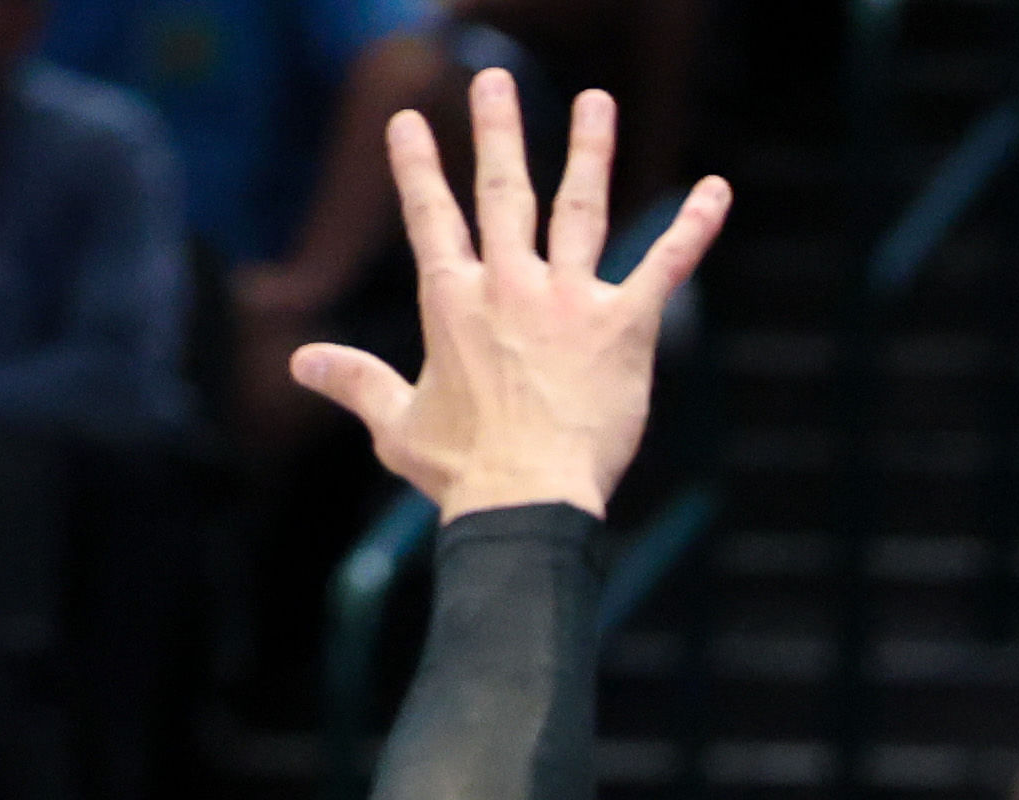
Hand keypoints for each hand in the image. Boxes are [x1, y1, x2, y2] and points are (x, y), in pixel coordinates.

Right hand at [290, 73, 729, 520]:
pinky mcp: (623, 326)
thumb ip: (354, 382)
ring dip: (589, 151)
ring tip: (595, 102)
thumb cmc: (462, 473)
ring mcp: (569, 301)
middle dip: (498, 133)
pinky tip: (717, 192)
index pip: (431, 219)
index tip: (408, 121)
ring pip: (581, 209)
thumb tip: (301, 363)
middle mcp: (509, 287)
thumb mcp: (396, 426)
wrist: (524, 499)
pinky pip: (664, 265)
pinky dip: (693, 228)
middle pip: (503, 193)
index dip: (418, 168)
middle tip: (494, 81)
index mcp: (453, 304)